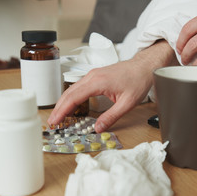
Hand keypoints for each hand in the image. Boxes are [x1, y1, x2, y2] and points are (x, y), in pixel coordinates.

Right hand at [48, 40, 176, 132]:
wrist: (144, 66)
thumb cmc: (137, 80)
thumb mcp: (127, 103)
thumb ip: (111, 117)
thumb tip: (98, 128)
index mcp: (97, 82)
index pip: (73, 98)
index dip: (62, 111)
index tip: (55, 121)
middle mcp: (92, 76)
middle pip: (68, 93)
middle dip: (58, 108)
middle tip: (52, 122)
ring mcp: (92, 75)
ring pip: (72, 89)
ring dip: (63, 103)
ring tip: (58, 116)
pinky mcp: (95, 76)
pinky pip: (78, 87)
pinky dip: (71, 97)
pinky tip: (70, 106)